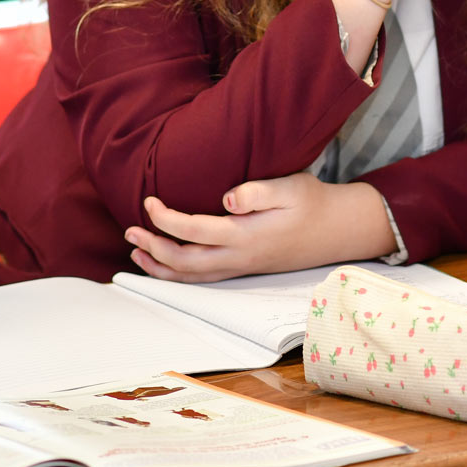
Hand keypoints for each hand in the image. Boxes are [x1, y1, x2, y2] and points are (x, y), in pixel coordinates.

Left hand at [124, 174, 398, 282]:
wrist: (337, 229)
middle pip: (184, 262)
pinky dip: (177, 274)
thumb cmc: (312, 202)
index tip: (149, 201)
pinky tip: (166, 263)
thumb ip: (257, 192)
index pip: (193, 230)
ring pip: (190, 277)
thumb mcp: (291, 187)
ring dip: (160, 266)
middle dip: (152, 248)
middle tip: (129, 231)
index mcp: (246, 235)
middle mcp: (239, 257)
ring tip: (136, 252)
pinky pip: (202, 279)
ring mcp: (240, 267)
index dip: (165, 219)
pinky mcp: (243, 269)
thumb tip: (226, 198)